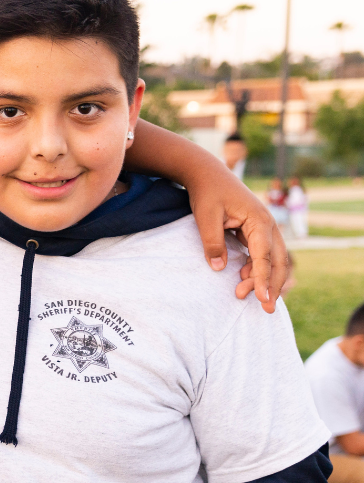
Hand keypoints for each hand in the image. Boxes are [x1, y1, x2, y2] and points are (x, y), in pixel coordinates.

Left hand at [187, 171, 287, 313]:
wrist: (205, 173)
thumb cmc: (206, 192)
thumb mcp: (205, 217)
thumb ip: (212, 242)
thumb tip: (219, 268)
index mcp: (259, 220)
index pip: (264, 256)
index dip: (264, 279)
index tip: (262, 299)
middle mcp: (266, 225)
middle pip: (277, 261)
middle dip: (273, 285)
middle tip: (265, 309)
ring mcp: (262, 228)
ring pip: (271, 259)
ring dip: (263, 278)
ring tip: (243, 294)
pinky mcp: (253, 231)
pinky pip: (261, 254)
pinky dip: (256, 268)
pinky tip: (243, 279)